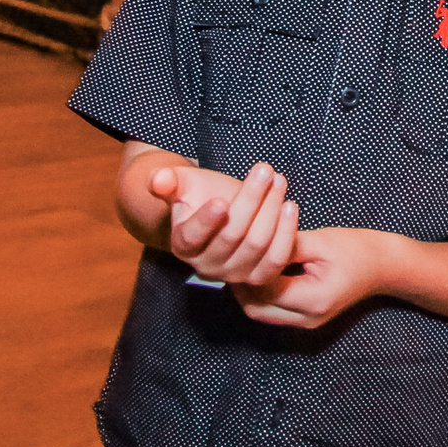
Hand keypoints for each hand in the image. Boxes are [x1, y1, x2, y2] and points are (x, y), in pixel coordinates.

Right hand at [155, 162, 298, 285]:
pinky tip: (290, 206)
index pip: (193, 237)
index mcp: (182, 245)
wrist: (222, 209)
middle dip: (251, 200)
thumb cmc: (200, 194)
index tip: (221, 201)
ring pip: (257, 245)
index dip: (206, 221)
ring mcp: (234, 274)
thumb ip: (167, 181)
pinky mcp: (258, 276)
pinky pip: (276, 260)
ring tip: (279, 181)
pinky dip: (286, 234)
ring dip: (271, 211)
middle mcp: (206, 266)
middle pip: (232, 235)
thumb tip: (157, 179)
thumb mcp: (182, 183)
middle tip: (265, 170)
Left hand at [231, 226, 398, 327]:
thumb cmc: (357, 248)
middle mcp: (307, 319)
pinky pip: (273, 311)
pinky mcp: (306, 318)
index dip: (245, 270)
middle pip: (256, 310)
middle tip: (230, 258)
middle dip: (240, 286)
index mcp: (312, 299)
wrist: (385, 266)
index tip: (235, 247)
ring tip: (240, 263)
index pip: (263, 289)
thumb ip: (285, 245)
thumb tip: (251, 242)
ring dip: (248, 292)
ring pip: (261, 313)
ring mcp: (307, 322)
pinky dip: (261, 294)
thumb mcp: (320, 241)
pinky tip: (257, 271)